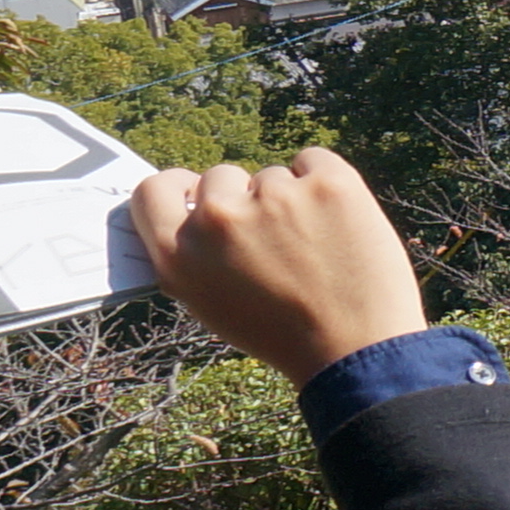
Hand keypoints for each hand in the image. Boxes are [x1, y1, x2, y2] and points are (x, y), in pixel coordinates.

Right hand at [131, 150, 427, 382]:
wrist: (355, 349)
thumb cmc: (283, 332)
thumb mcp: (210, 303)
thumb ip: (193, 254)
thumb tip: (191, 211)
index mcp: (179, 252)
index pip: (155, 190)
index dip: (180, 188)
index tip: (199, 194)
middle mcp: (219, 218)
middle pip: (220, 177)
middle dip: (244, 200)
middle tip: (275, 240)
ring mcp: (274, 196)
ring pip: (273, 176)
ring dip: (289, 199)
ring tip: (313, 247)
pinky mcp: (328, 183)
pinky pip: (313, 160)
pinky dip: (323, 182)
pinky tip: (336, 220)